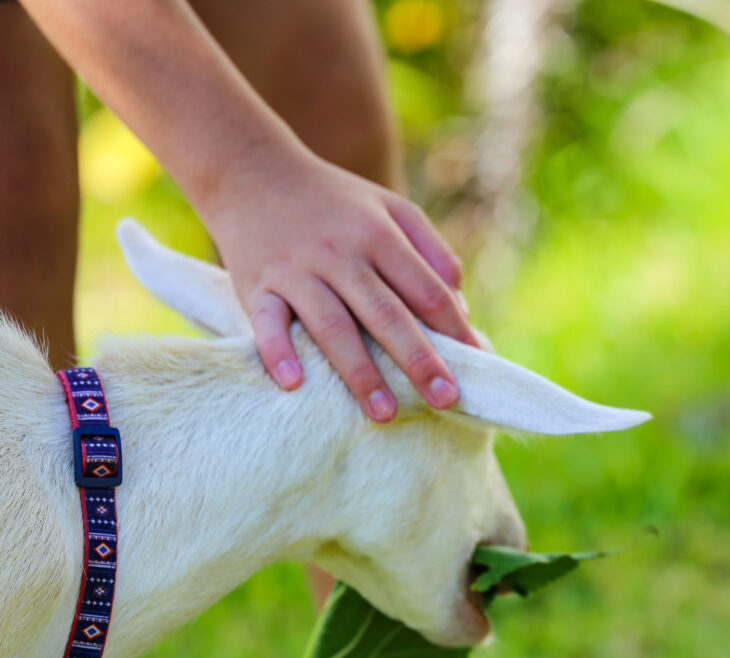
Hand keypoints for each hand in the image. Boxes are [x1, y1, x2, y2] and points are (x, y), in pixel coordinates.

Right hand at [204, 149, 477, 421]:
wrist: (253, 171)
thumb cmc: (335, 201)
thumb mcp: (391, 208)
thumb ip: (431, 252)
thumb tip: (461, 309)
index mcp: (379, 235)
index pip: (425, 289)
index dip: (453, 327)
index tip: (476, 363)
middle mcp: (341, 253)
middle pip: (386, 313)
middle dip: (418, 359)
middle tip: (445, 400)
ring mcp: (297, 270)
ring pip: (333, 325)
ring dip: (359, 371)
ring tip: (384, 412)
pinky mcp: (257, 284)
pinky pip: (268, 322)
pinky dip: (278, 352)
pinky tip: (295, 384)